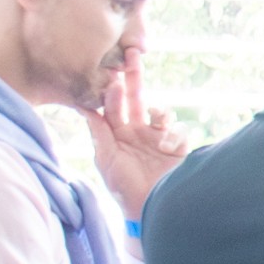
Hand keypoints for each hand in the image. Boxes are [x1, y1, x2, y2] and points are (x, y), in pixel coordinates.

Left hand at [87, 57, 188, 217]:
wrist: (152, 209)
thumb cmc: (123, 189)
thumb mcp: (106, 161)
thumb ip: (99, 134)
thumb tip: (86, 108)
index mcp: (116, 135)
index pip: (112, 106)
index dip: (111, 90)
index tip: (110, 76)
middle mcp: (136, 132)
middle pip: (135, 98)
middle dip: (134, 77)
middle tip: (132, 54)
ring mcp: (157, 138)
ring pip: (158, 111)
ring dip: (157, 110)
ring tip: (156, 117)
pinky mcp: (177, 147)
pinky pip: (178, 130)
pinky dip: (174, 135)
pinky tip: (168, 147)